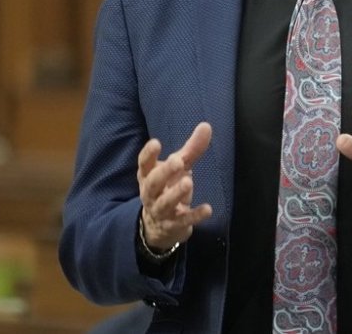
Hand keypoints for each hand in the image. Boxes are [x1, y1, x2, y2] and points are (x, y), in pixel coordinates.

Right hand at [137, 122, 213, 250]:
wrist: (159, 226)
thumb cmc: (168, 187)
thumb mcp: (179, 167)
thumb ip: (191, 149)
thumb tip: (206, 125)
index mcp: (148, 175)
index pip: (144, 164)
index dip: (148, 154)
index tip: (156, 142)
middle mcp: (151, 193)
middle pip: (153, 183)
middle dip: (164, 172)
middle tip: (177, 161)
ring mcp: (161, 211)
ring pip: (165, 203)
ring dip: (176, 193)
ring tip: (189, 181)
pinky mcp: (173, 225)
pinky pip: (183, 221)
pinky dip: (195, 216)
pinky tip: (208, 209)